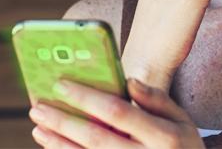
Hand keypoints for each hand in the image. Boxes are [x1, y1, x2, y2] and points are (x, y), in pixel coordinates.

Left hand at [28, 78, 205, 148]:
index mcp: (164, 137)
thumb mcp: (182, 121)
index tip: (61, 84)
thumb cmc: (183, 147)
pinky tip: (55, 147)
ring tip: (39, 128)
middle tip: (38, 107)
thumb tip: (129, 80)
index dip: (87, 98)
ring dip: (59, 144)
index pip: (118, 112)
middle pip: (96, 138)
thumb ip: (157, 99)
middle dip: (64, 121)